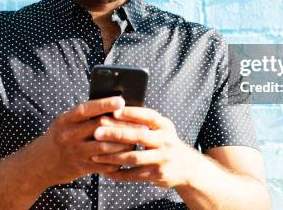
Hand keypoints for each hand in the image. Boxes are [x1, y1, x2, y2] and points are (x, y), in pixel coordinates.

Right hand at [31, 96, 146, 186]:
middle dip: (122, 126)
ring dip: (123, 144)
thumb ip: (85, 115)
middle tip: (141, 124)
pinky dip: (117, 159)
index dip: (104, 104)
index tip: (121, 100)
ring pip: (105, 147)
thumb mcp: (65, 122)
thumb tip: (114, 104)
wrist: (40, 163)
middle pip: (99, 128)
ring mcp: (75, 152)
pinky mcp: (81, 167)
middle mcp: (68, 135)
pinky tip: (127, 154)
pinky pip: (103, 164)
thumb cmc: (59, 136)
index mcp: (65, 120)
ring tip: (137, 139)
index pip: (86, 109)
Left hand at [90, 107, 204, 187]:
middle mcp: (165, 140)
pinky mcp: (157, 174)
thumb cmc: (166, 142)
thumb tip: (116, 108)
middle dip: (116, 134)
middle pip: (139, 136)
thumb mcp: (162, 128)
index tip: (113, 111)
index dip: (131, 113)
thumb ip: (144, 121)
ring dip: (112, 156)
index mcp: (164, 125)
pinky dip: (118, 173)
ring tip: (95, 154)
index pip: (148, 116)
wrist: (187, 167)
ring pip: (134, 158)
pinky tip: (105, 171)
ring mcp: (162, 159)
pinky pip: (133, 175)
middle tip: (97, 132)